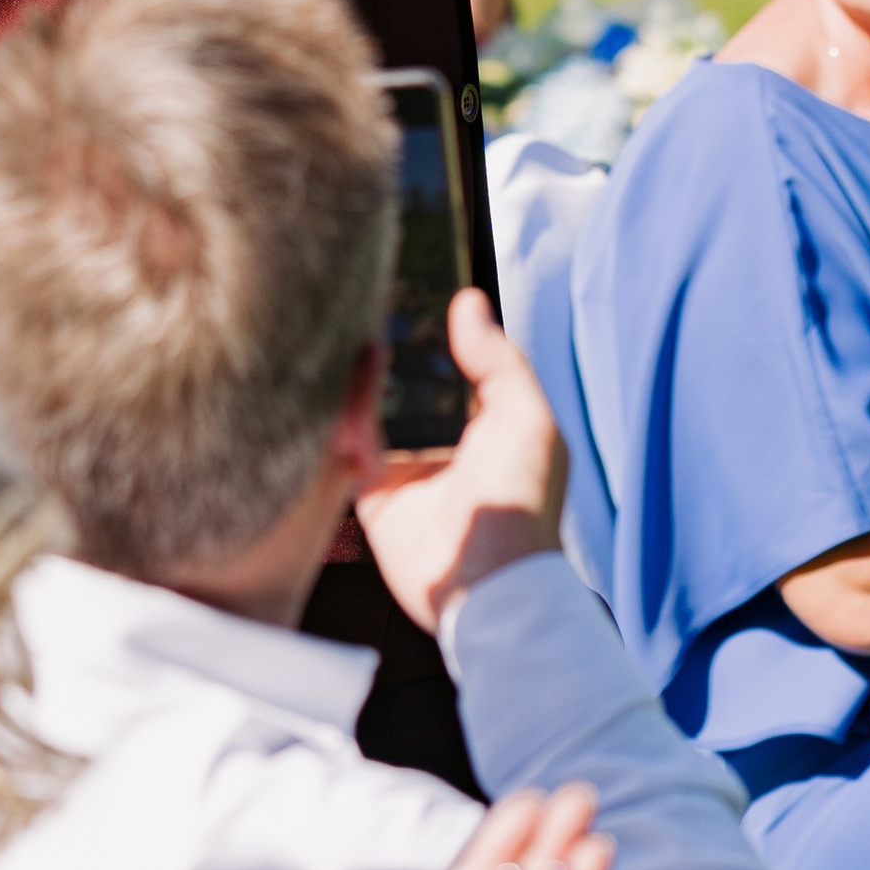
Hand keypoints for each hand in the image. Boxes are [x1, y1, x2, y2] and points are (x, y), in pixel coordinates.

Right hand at [358, 290, 565, 629]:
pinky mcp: (372, 492)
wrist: (486, 582)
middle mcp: (442, 439)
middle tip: (369, 304)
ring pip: (370, 406)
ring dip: (360, 376)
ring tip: (356, 336)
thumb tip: (468, 302)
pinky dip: (342, 415)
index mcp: (485, 421)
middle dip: (387, 348)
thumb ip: (499, 361)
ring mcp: (405, 465)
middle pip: (404, 381)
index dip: (431, 329)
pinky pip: (346, 445)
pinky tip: (346, 382)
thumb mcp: (527, 418)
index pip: (451, 363)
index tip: (410, 288)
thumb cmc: (521, 503)